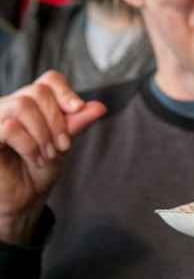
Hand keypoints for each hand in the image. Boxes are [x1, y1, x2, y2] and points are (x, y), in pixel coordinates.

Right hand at [0, 71, 106, 244]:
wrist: (24, 198)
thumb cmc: (41, 169)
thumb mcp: (64, 143)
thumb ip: (77, 123)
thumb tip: (100, 106)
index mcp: (32, 102)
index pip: (49, 80)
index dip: (65, 92)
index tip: (77, 111)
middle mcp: (10, 105)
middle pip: (38, 92)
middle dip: (57, 121)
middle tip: (62, 147)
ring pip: (22, 106)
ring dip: (43, 134)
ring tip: (48, 155)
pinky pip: (9, 127)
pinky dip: (29, 145)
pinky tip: (35, 159)